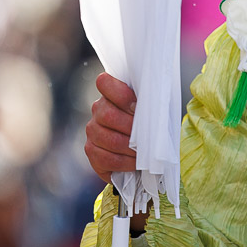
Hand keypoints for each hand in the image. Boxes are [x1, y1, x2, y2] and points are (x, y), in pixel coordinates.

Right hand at [85, 74, 150, 231]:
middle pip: (108, 115)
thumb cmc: (152, 128)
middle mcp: (97, 111)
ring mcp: (92, 131)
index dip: (120, 94)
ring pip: (109, 139)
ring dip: (130, 149)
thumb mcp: (154, 112)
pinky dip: (124, 163)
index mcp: (111, 95)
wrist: (147, 153)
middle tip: (147, 137)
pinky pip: (105, 159)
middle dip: (131, 128)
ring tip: (144, 153)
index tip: (137, 107)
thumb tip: (154, 109)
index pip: (104, 83)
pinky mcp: (92, 152)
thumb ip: (151, 106)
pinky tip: (135, 164)